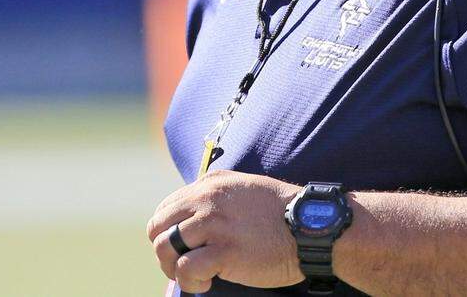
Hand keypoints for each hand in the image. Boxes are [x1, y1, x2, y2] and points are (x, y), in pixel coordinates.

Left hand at [147, 170, 303, 293]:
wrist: (310, 228)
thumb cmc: (280, 214)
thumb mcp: (243, 189)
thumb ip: (216, 196)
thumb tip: (192, 218)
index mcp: (210, 184)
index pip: (165, 209)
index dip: (167, 233)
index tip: (183, 247)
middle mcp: (207, 200)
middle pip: (157, 228)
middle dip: (164, 251)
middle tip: (183, 265)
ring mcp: (215, 224)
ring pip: (165, 248)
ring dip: (174, 269)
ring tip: (196, 276)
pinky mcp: (224, 251)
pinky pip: (185, 268)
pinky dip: (190, 281)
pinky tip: (207, 283)